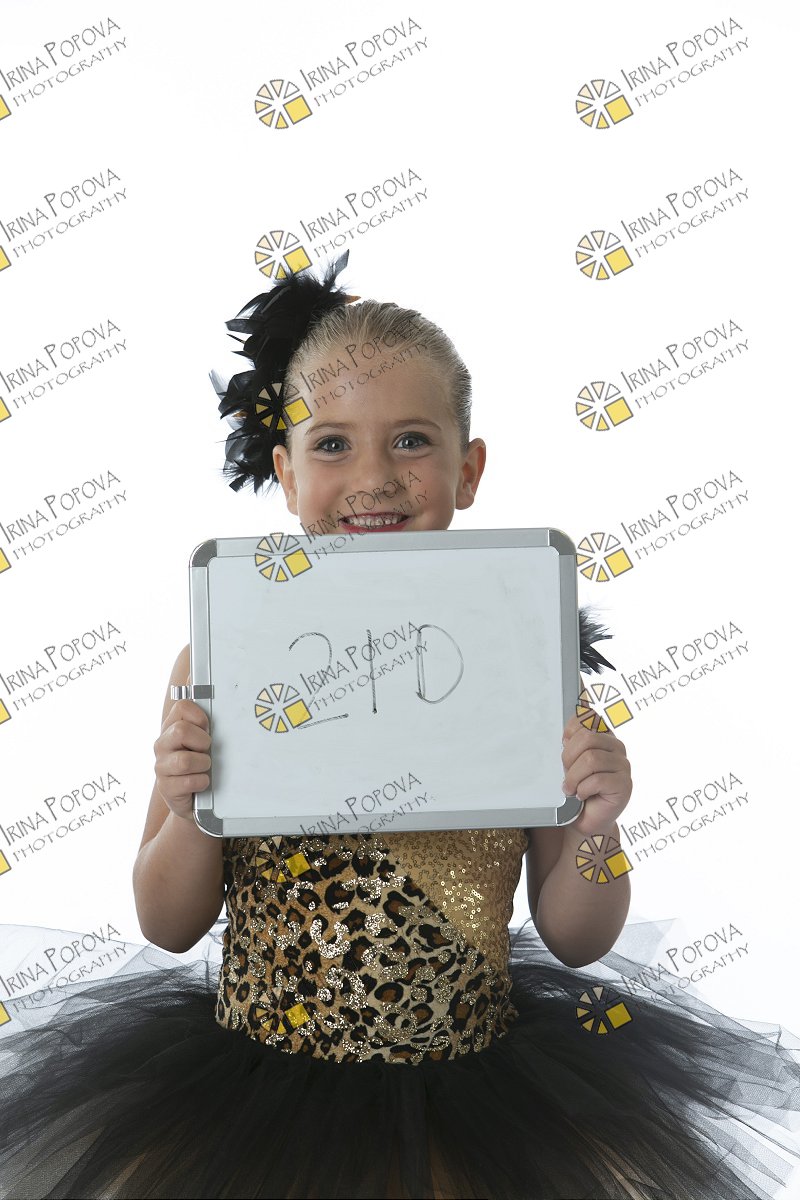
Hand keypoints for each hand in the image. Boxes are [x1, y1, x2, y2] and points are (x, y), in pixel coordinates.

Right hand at [153, 699, 211, 822]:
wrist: (198, 800)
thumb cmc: (202, 763)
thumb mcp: (204, 738)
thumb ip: (201, 713)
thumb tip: (193, 678)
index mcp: (171, 727)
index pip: (182, 706)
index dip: (200, 717)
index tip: (207, 728)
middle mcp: (162, 744)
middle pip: (181, 730)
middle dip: (202, 741)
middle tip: (207, 750)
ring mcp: (161, 766)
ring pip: (185, 760)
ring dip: (203, 764)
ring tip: (205, 768)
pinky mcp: (166, 788)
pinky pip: (188, 781)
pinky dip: (202, 782)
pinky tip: (202, 783)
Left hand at [561, 713, 631, 836]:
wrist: (586, 818)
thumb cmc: (577, 787)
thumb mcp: (570, 760)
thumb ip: (573, 740)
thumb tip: (575, 718)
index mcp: (604, 736)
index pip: (589, 717)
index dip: (571, 732)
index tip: (564, 747)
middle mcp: (617, 747)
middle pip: (588, 738)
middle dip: (569, 758)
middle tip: (566, 774)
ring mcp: (623, 766)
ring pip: (591, 759)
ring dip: (573, 777)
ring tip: (570, 788)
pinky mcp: (624, 785)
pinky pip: (598, 780)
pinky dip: (583, 789)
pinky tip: (582, 795)